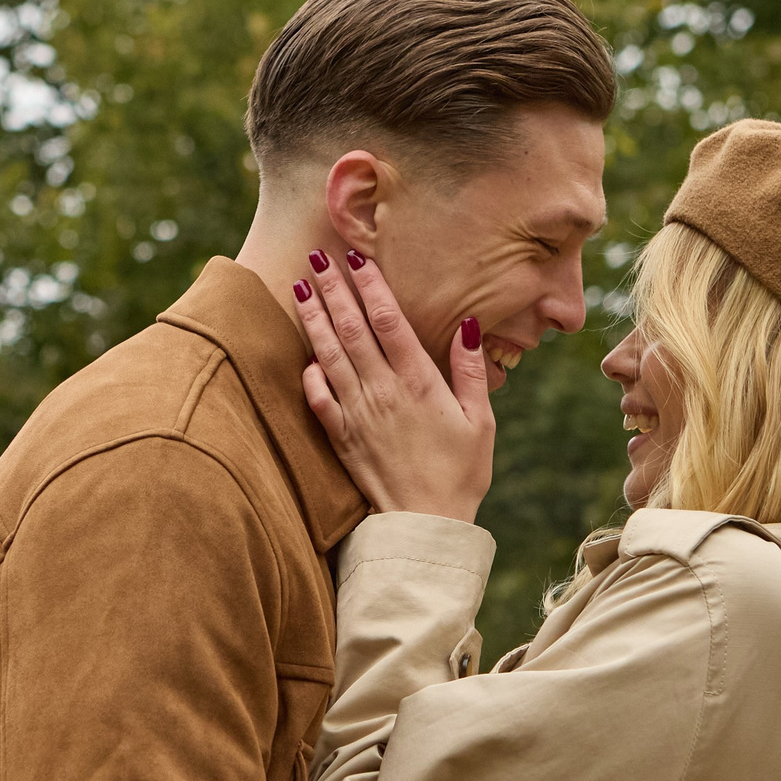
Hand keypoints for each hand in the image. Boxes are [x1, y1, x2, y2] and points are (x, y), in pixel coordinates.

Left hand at [293, 250, 493, 521]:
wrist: (425, 526)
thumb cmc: (460, 474)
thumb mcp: (480, 421)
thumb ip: (471, 371)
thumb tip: (468, 325)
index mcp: (419, 383)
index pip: (389, 321)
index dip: (370, 285)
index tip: (356, 257)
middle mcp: (383, 392)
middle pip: (352, 329)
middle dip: (333, 289)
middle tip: (316, 255)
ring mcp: (358, 415)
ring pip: (329, 356)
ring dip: (314, 319)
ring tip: (300, 287)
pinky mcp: (341, 439)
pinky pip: (318, 399)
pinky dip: (309, 374)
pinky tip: (304, 354)